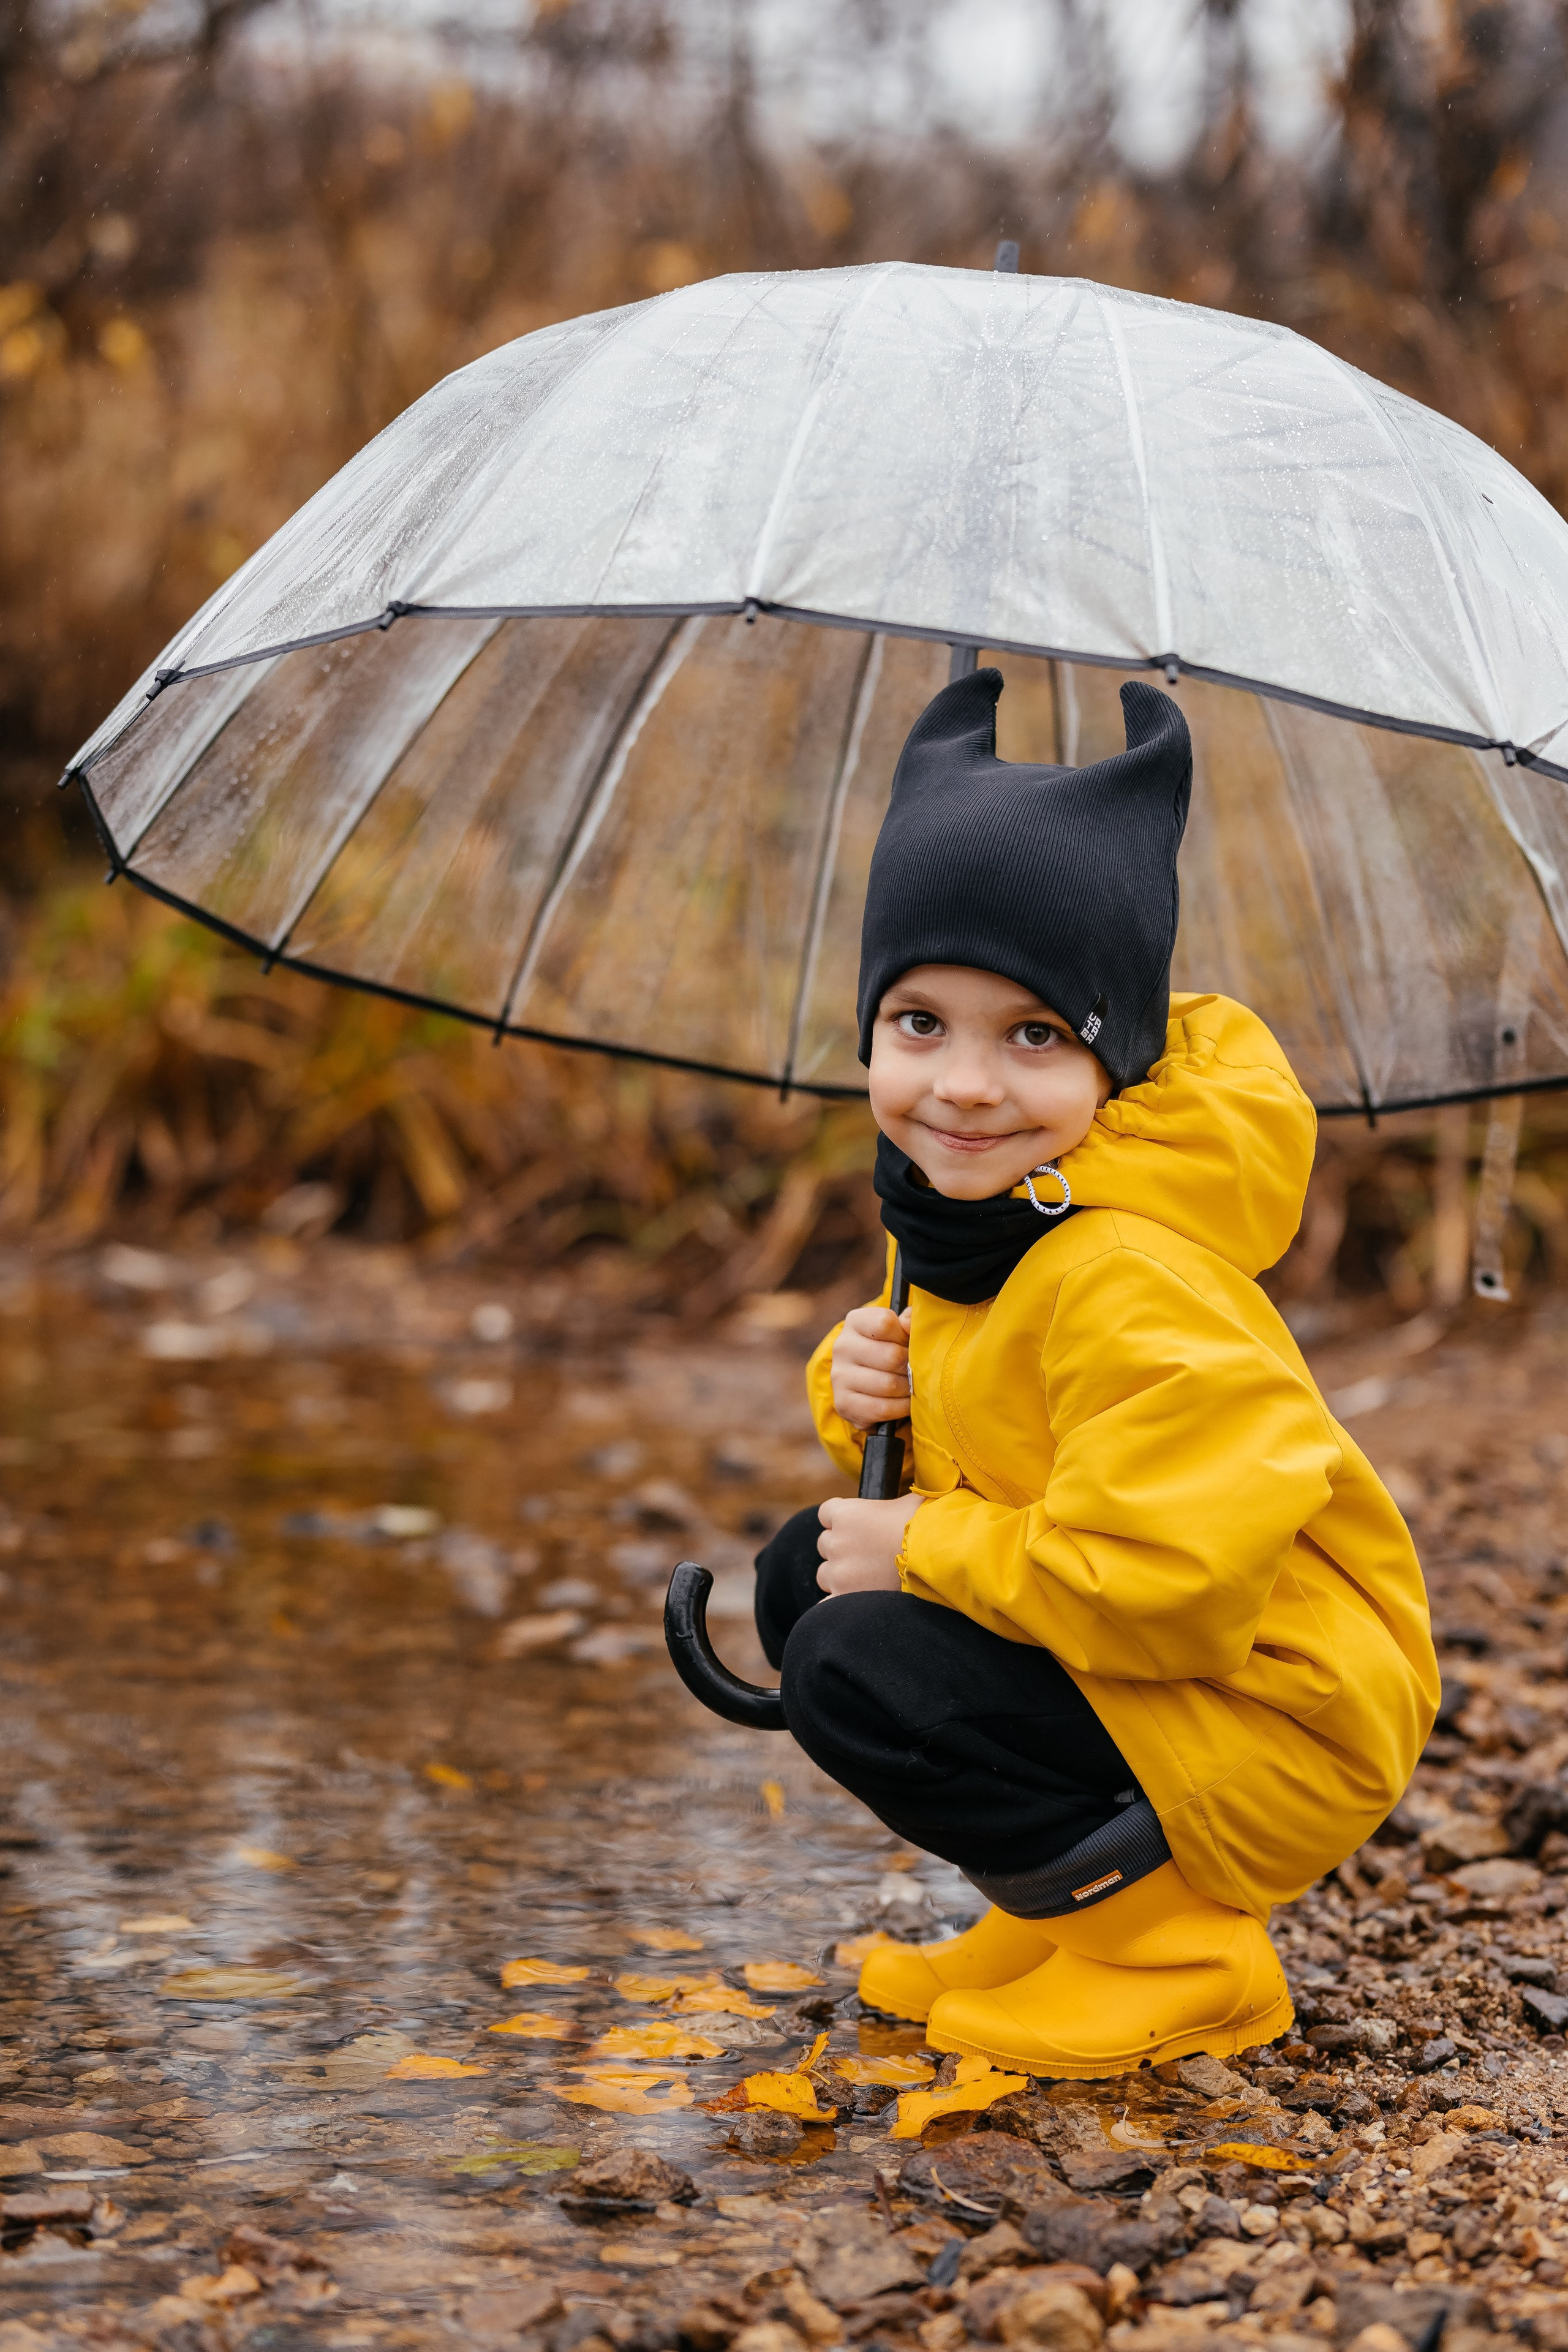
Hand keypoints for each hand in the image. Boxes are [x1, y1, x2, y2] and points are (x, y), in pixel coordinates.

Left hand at [816, 1493, 921, 1597]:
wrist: (938, 1560)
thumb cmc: (928, 1526)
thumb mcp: (909, 1503)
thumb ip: (894, 1503)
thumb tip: (904, 1504)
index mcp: (847, 1513)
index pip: (826, 1513)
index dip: (842, 1520)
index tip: (856, 1528)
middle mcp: (836, 1541)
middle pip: (825, 1544)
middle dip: (843, 1549)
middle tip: (867, 1555)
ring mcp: (839, 1572)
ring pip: (825, 1574)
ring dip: (840, 1575)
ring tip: (868, 1579)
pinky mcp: (844, 1597)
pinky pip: (828, 1603)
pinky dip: (839, 1601)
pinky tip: (854, 1603)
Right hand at [830, 1303, 912, 1431]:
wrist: (868, 1386)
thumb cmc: (890, 1351)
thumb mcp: (900, 1331)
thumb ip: (910, 1321)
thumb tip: (909, 1323)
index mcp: (855, 1322)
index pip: (885, 1323)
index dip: (905, 1336)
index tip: (908, 1344)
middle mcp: (842, 1346)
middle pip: (891, 1356)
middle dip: (911, 1367)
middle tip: (916, 1370)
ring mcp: (839, 1376)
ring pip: (888, 1385)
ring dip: (908, 1389)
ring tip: (912, 1386)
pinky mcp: (843, 1403)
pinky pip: (882, 1408)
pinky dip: (900, 1408)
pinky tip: (904, 1402)